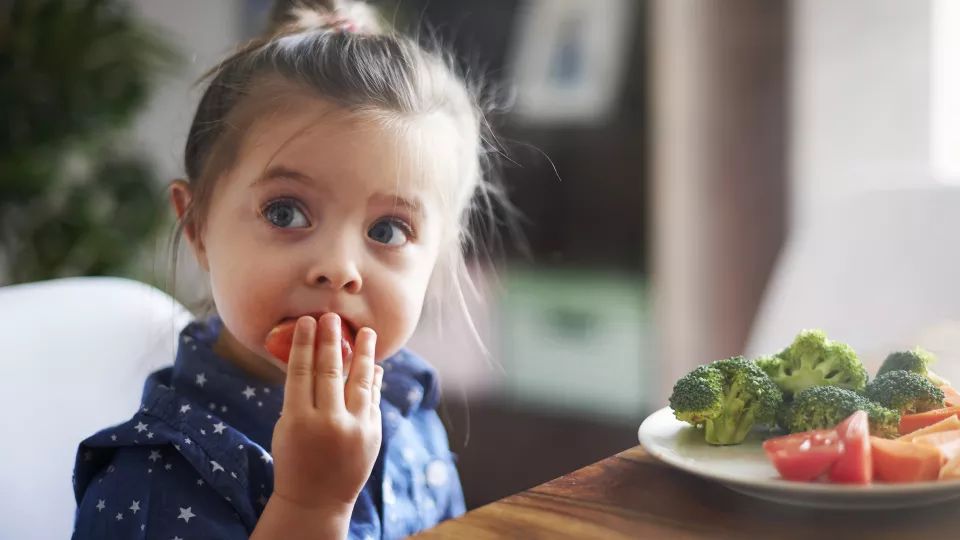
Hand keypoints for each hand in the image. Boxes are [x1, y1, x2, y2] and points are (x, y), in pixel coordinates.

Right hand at [270, 314, 383, 512]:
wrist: (316, 500)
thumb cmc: (295, 459)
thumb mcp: (287, 428)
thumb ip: (301, 397)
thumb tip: (316, 359)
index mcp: (297, 420)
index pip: (301, 372)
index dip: (304, 344)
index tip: (307, 322)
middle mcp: (327, 423)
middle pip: (329, 371)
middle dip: (331, 340)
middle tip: (332, 317)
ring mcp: (354, 429)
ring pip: (360, 381)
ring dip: (364, 353)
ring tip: (367, 332)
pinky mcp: (372, 434)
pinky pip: (373, 399)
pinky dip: (374, 381)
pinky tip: (374, 365)